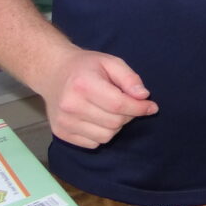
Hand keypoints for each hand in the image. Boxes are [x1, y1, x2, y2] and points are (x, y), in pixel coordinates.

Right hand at [32, 48, 156, 148]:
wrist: (53, 73)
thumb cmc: (86, 66)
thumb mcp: (110, 62)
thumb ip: (129, 78)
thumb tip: (143, 96)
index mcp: (83, 84)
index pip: (118, 104)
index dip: (139, 108)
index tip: (152, 107)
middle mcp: (71, 105)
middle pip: (114, 122)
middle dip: (129, 115)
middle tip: (128, 104)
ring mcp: (64, 122)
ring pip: (106, 136)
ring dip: (116, 126)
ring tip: (112, 110)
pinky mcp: (61, 133)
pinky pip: (93, 143)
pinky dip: (102, 134)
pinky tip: (99, 118)